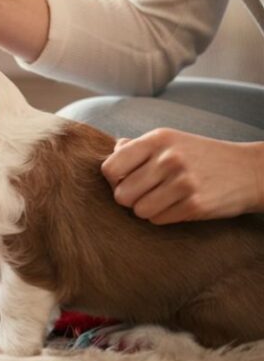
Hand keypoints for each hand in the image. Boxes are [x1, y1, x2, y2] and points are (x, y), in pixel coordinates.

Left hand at [101, 128, 263, 224]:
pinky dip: (163, 216)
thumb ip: (139, 146)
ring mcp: (183, 183)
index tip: (125, 181)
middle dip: (130, 198)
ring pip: (138, 210)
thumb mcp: (172, 141)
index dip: (113, 180)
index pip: (110, 168)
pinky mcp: (195, 205)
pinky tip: (177, 205)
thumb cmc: (202, 156)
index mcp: (158, 139)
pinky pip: (158, 220)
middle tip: (145, 193)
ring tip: (162, 199)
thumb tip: (113, 150)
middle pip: (121, 195)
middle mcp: (168, 159)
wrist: (249, 171)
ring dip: (146, 209)